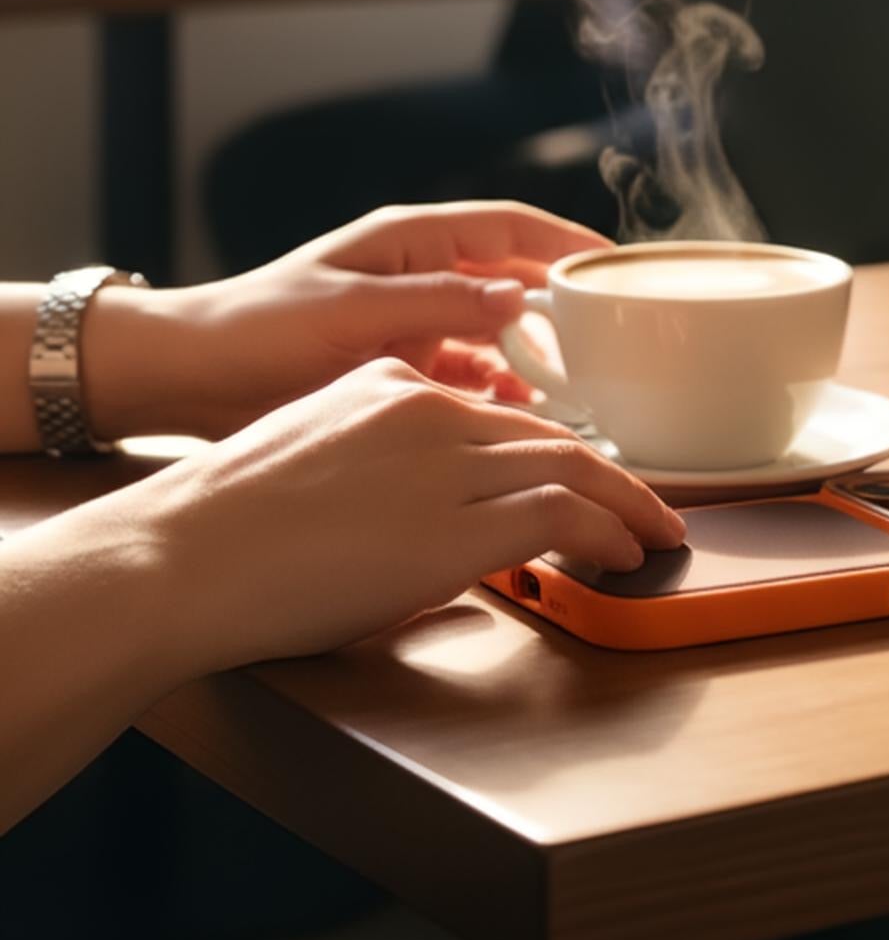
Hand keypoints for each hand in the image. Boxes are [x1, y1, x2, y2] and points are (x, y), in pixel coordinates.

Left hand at [89, 202, 609, 441]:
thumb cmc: (257, 327)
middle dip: (561, 308)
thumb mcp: (351, 309)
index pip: (510, 226)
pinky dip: (493, 391)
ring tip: (577, 391)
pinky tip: (519, 419)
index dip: (568, 241)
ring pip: (493, 333)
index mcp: (409, 240)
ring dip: (531, 357)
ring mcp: (408, 320)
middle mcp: (417, 275)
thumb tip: (520, 295)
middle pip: (511, 280)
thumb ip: (438, 301)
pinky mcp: (395, 365)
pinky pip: (463, 373)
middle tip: (613, 342)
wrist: (188, 375)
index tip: (619, 265)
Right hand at [129, 360, 687, 672]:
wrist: (181, 557)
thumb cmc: (225, 532)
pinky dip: (609, 531)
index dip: (553, 449)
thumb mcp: (318, 462)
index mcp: (390, 382)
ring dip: (626, 504)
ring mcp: (445, 463)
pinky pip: (561, 516)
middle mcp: (427, 407)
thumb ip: (385, 474)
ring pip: (570, 466)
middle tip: (652, 507)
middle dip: (612, 474)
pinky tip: (627, 553)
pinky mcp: (455, 526)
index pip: (498, 414)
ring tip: (656, 534)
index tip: (583, 476)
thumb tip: (434, 523)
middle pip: (550, 435)